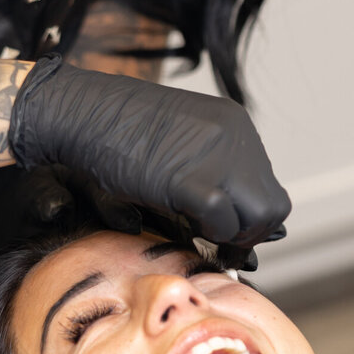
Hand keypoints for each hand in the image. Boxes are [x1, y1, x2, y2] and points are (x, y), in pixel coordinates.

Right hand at [8, 59, 289, 255]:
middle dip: (249, 233)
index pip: (267, 187)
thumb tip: (256, 234)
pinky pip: (224, 220)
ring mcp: (217, 154)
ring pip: (259, 216)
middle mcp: (236, 136)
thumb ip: (213, 183)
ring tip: (198, 233)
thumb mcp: (176, 151)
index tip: (224, 234)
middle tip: (216, 240)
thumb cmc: (115, 137)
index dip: (249, 218)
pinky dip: (211, 234)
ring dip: (232, 236)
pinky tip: (187, 227)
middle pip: (273, 206)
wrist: (79, 112)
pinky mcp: (190, 177)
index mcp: (234, 125)